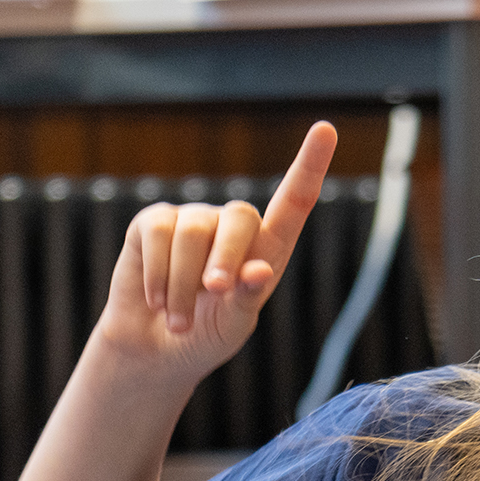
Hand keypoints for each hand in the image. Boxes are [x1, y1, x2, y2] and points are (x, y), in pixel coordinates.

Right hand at [93, 121, 337, 381]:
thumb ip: (248, 298)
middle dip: (226, 258)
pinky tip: (156, 300)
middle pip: (240, 217)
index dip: (310, 165)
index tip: (326, 129)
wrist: (154, 351)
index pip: (294, 203)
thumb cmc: (205, 337)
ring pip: (192, 232)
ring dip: (184, 284)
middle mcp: (231, 227)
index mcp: (267, 249)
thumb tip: (259, 269)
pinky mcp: (153, 223)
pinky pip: (157, 235)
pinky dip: (157, 275)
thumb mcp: (234, 325)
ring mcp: (192, 220)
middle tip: (214, 293)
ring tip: (179, 318)